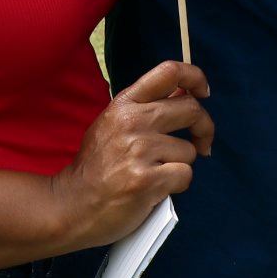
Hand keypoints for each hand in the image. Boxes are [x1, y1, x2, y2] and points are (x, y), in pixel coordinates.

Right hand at [52, 60, 212, 250]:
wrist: (71, 205)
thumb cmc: (96, 168)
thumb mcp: (112, 125)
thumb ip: (144, 109)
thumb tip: (185, 94)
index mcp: (124, 104)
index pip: (169, 72)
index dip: (195, 78)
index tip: (203, 93)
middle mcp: (132, 121)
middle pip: (191, 109)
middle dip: (205, 128)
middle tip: (202, 142)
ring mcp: (139, 150)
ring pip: (189, 150)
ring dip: (181, 164)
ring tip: (157, 173)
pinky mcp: (146, 180)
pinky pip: (184, 175)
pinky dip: (177, 185)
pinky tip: (157, 189)